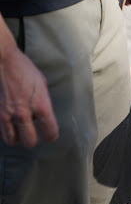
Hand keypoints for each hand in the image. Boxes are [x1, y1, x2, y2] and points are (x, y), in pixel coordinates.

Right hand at [0, 21, 58, 147]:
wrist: (2, 61)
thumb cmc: (23, 69)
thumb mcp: (42, 85)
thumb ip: (43, 102)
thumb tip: (42, 115)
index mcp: (41, 105)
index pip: (50, 132)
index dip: (51, 135)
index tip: (50, 135)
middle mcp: (24, 113)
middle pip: (30, 142)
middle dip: (33, 140)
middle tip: (33, 134)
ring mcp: (6, 114)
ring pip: (12, 140)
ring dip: (17, 137)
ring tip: (19, 130)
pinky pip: (0, 132)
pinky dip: (4, 130)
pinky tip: (8, 122)